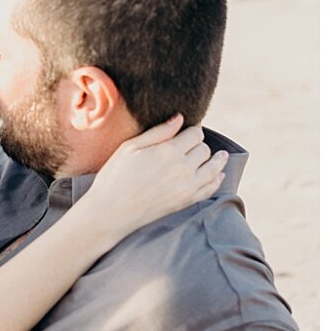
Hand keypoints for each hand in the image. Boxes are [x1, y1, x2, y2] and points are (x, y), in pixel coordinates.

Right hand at [78, 115, 226, 241]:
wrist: (111, 211)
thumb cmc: (114, 177)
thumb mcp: (129, 148)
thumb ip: (157, 132)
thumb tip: (180, 118)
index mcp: (168, 151)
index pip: (194, 134)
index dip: (192, 130)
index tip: (188, 130)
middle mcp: (183, 168)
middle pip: (204, 149)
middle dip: (200, 144)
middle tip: (193, 144)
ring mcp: (188, 186)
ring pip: (214, 168)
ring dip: (218, 159)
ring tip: (220, 155)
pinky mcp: (188, 201)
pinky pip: (211, 187)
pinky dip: (217, 179)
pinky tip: (218, 175)